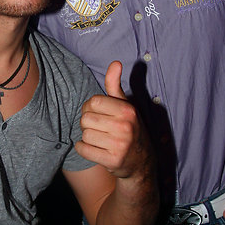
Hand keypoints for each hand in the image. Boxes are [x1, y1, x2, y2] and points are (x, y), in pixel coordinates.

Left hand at [75, 61, 151, 177]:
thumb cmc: (128, 127)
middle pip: (86, 119)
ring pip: (84, 135)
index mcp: (127, 110)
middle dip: (88, 123)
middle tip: (99, 128)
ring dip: (87, 137)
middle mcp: (125, 127)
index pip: (93, 102)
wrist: (140, 161)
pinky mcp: (112, 161)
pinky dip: (83, 149)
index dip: (90, 107)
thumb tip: (115, 62)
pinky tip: (94, 148)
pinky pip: (83, 150)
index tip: (98, 113)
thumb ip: (115, 84)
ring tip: (99, 138)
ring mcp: (120, 145)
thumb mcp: (124, 105)